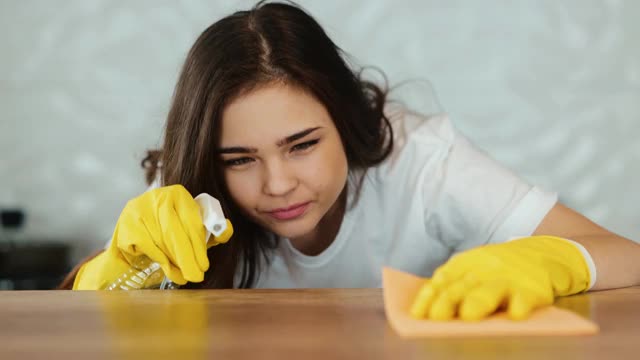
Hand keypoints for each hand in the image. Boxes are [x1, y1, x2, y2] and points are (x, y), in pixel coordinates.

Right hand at [73, 185, 232, 289]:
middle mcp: (158, 197)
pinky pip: (148, 247)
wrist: (134, 232)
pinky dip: (159, 259)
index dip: (199, 246)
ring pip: (162, 242)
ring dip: (174, 262)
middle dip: (188, 258)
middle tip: (196, 276)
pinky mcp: (127, 225)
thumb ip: (212, 229)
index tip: (205, 265)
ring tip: (183, 275)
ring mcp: (139, 210)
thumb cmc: (170, 230)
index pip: (192, 221)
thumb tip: (225, 229)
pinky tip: (166, 267)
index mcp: (178, 193)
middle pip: (176, 233)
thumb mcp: (193, 227)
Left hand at [410, 236, 590, 320]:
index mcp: (466, 263)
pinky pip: (525, 298)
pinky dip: (520, 306)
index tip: (418, 314)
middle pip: (462, 286)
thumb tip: (424, 310)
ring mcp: (508, 278)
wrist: (542, 253)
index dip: (429, 297)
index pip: (442, 279)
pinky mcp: (533, 289)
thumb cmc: (497, 268)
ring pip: (490, 290)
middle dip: (447, 302)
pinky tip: (514, 315)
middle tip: (436, 318)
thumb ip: (452, 283)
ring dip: (478, 302)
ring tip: (468, 315)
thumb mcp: (473, 267)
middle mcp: (484, 269)